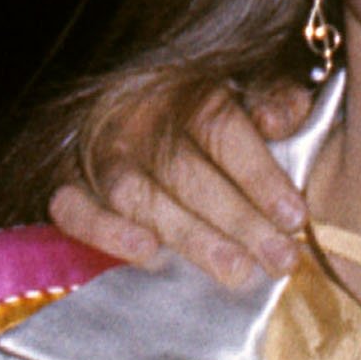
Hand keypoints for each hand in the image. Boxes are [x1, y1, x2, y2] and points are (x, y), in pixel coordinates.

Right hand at [47, 82, 313, 287]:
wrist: (120, 106)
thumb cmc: (202, 113)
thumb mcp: (244, 91)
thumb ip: (272, 99)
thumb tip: (280, 118)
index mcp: (184, 90)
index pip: (221, 128)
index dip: (259, 173)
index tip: (295, 216)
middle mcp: (138, 117)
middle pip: (186, 170)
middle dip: (238, 219)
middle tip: (279, 259)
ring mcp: (98, 150)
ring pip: (138, 194)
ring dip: (189, 234)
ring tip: (235, 269)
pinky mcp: (66, 182)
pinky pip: (72, 208)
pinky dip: (105, 230)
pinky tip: (147, 253)